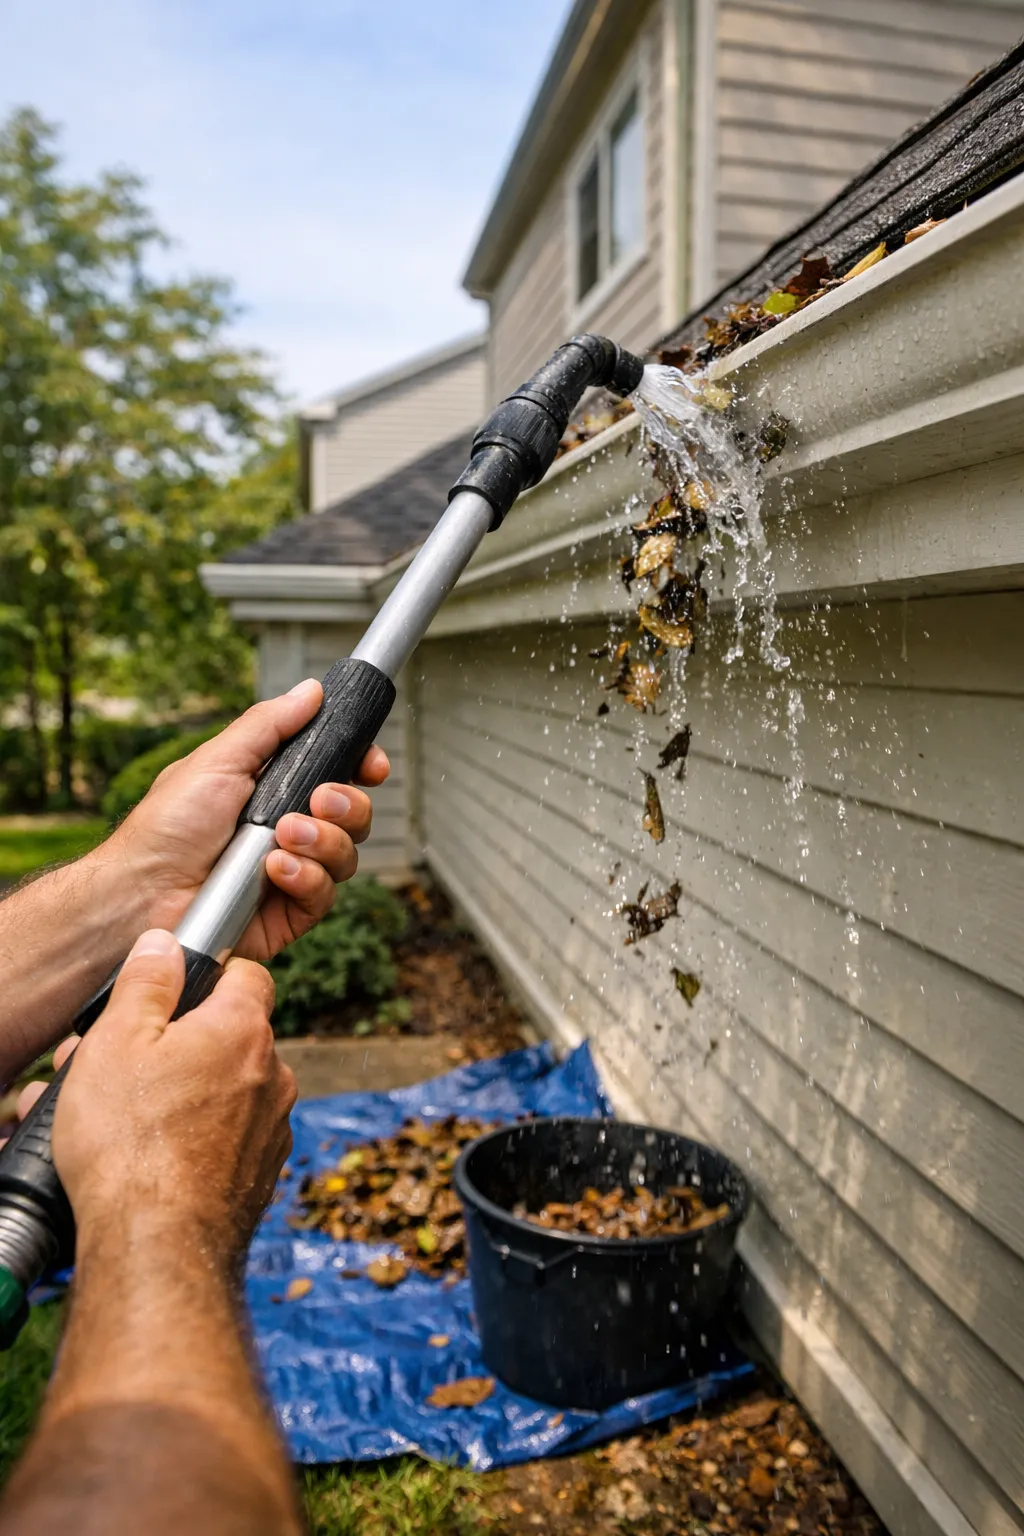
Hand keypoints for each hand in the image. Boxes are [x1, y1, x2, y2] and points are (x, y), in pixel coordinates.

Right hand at [52, 928, 295, 1265]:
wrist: (157, 1248)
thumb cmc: (130, 1145)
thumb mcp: (116, 1043)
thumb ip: (146, 984)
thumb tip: (166, 943)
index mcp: (244, 1030)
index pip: (247, 976)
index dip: (208, 980)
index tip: (170, 999)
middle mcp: (274, 1074)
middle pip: (229, 1037)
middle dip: (177, 1046)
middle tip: (117, 1069)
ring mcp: (272, 1128)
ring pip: (226, 1091)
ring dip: (181, 1094)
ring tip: (118, 1119)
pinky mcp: (261, 1174)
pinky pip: (228, 1137)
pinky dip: (195, 1138)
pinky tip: (149, 1156)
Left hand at [102, 679, 389, 961]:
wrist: (142, 893)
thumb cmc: (167, 826)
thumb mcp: (219, 760)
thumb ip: (269, 724)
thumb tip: (311, 691)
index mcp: (274, 789)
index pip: (338, 774)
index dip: (361, 767)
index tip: (372, 765)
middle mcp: (288, 829)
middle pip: (354, 814)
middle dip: (347, 804)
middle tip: (318, 800)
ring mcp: (292, 871)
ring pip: (347, 855)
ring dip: (323, 842)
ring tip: (281, 838)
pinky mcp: (290, 913)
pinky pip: (325, 894)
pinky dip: (305, 878)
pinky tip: (274, 870)